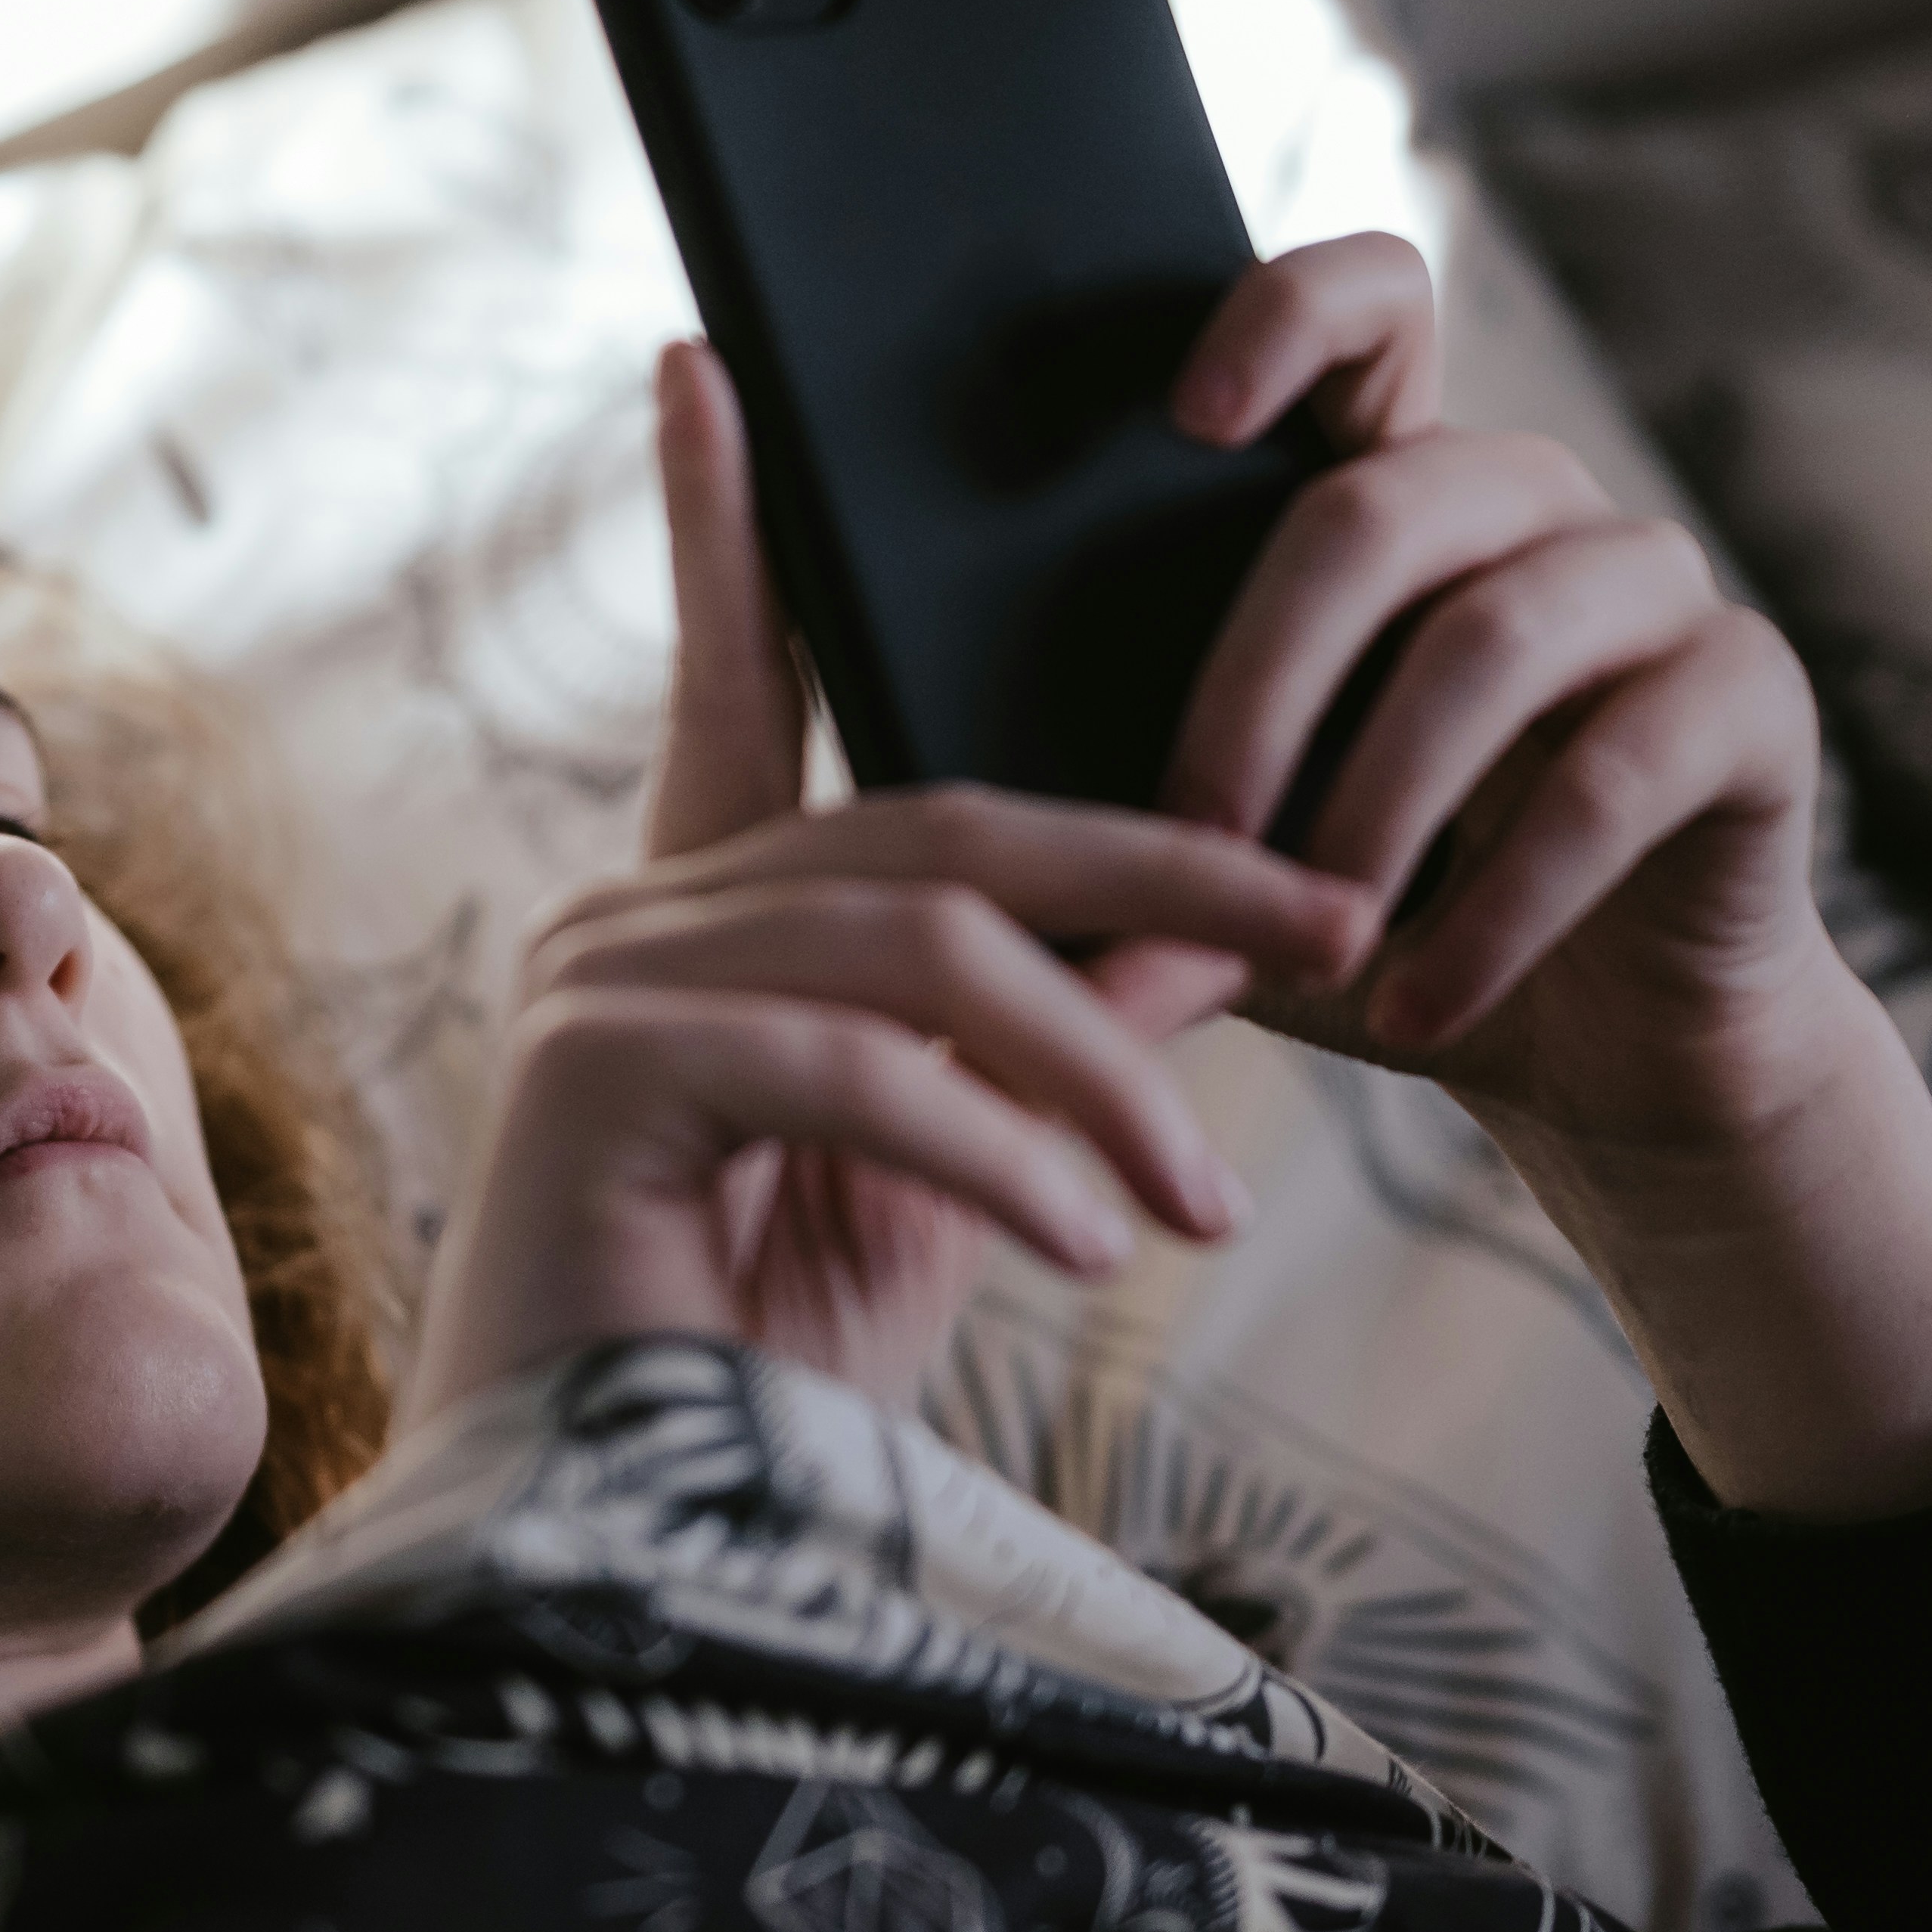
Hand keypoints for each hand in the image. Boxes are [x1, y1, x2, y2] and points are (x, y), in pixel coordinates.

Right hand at [396, 347, 1328, 1419]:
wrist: (605, 1560)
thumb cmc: (758, 1387)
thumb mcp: (951, 1193)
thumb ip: (1046, 1056)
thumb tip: (1198, 947)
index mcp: (697, 923)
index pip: (735, 686)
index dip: (723, 529)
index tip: (710, 370)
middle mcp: (627, 921)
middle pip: (940, 834)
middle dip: (1163, 872)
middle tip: (1339, 923)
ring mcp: (596, 990)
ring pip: (920, 950)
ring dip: (1101, 1075)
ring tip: (1199, 1210)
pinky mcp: (592, 1081)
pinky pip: (850, 1066)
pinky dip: (998, 1152)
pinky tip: (1087, 1244)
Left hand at [1147, 235, 1847, 1182]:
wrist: (1589, 1048)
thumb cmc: (1377, 923)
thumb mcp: (1231, 866)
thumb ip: (1127, 826)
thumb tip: (956, 857)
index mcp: (1406, 491)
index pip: (1373, 307)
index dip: (1288, 316)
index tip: (1188, 414)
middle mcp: (1540, 507)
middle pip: (1382, 505)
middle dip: (1259, 681)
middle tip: (1187, 837)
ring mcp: (1659, 591)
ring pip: (1496, 636)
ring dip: (1377, 805)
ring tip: (1310, 938)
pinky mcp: (1754, 703)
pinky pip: (1615, 776)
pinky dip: (1496, 909)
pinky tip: (1414, 1005)